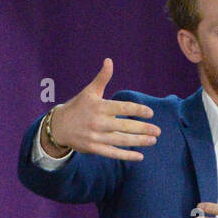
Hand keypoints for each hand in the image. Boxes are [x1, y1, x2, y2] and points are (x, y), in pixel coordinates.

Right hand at [44, 58, 159, 160]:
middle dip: (143, 128)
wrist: (59, 126)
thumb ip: (102, 78)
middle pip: (125, 126)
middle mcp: (98, 122)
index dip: (138, 110)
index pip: (123, 107)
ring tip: (153, 141)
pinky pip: (113, 153)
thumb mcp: (89, 91)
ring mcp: (96, 136)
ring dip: (139, 142)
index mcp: (99, 106)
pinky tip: (140, 156)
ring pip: (122, 140)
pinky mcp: (94, 148)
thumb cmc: (78, 106)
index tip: (150, 113)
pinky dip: (127, 156)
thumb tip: (109, 60)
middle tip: (157, 131)